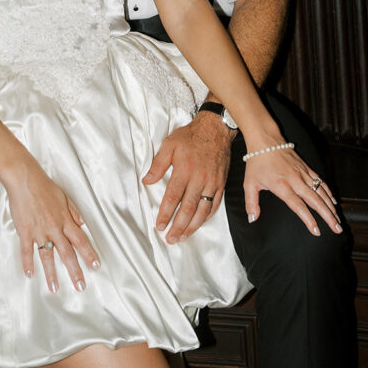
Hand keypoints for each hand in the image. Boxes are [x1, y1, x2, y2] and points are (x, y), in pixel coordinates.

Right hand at [4, 163, 99, 292]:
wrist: (24, 179)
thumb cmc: (44, 186)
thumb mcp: (64, 196)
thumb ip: (73, 212)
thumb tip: (82, 223)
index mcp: (65, 219)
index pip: (80, 240)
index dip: (89, 254)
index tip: (96, 266)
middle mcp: (54, 228)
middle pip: (67, 253)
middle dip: (75, 271)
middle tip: (80, 286)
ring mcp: (39, 231)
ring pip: (47, 256)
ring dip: (51, 273)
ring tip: (54, 288)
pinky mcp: (25, 231)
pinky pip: (27, 250)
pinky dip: (27, 263)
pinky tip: (29, 274)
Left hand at [143, 112, 233, 242]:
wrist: (215, 129)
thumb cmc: (190, 136)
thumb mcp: (169, 144)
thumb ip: (157, 164)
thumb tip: (146, 181)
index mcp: (184, 169)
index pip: (173, 197)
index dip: (165, 213)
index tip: (159, 225)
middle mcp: (199, 178)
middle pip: (188, 209)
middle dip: (178, 226)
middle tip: (170, 238)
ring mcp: (212, 183)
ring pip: (202, 211)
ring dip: (192, 227)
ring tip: (182, 237)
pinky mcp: (220, 184)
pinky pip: (214, 205)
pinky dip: (206, 217)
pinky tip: (199, 224)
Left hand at [243, 146, 341, 235]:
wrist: (266, 140)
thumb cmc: (257, 162)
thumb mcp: (249, 183)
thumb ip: (251, 203)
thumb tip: (252, 218)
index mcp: (281, 185)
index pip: (298, 205)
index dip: (308, 219)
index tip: (316, 230)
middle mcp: (295, 180)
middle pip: (315, 200)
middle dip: (328, 216)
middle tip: (336, 228)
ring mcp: (302, 173)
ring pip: (321, 192)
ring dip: (331, 206)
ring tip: (337, 219)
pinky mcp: (306, 168)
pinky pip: (320, 181)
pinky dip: (328, 192)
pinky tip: (333, 201)